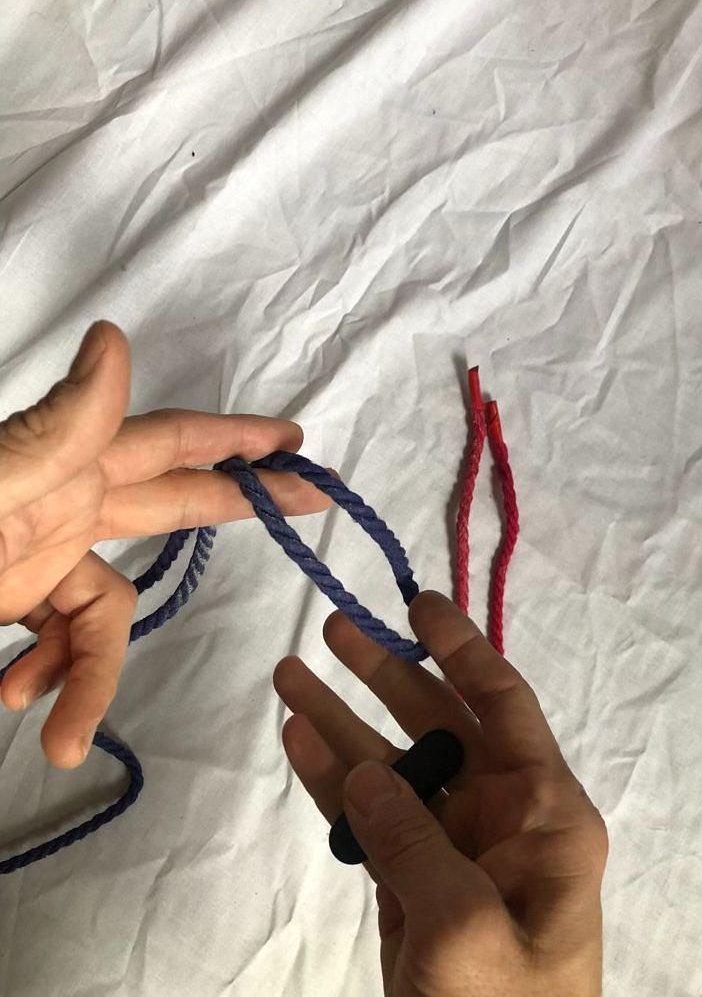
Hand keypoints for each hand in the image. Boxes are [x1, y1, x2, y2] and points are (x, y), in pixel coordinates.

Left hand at [0, 320, 330, 767]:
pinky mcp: (12, 597)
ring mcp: (36, 552)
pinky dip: (50, 678)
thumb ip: (49, 431)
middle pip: (169, 502)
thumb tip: (116, 339)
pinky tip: (14, 702)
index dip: (236, 438)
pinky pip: (61, 640)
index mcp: (61, 467)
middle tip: (310, 502)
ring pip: (108, 607)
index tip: (295, 438)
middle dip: (238, 502)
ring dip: (88, 670)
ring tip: (53, 725)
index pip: (169, 443)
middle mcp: (60, 501)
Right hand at [274, 591, 606, 996]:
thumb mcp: (467, 928)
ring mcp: (453, 851)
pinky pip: (369, 816)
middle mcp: (503, 820)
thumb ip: (415, 839)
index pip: (504, 707)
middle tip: (331, 627)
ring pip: (393, 766)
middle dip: (385, 674)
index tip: (419, 603)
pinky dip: (332, 778)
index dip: (461, 649)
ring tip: (289, 672)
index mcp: (545, 816)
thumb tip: (367, 771)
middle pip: (439, 724)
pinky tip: (297, 737)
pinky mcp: (413, 884)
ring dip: (343, 720)